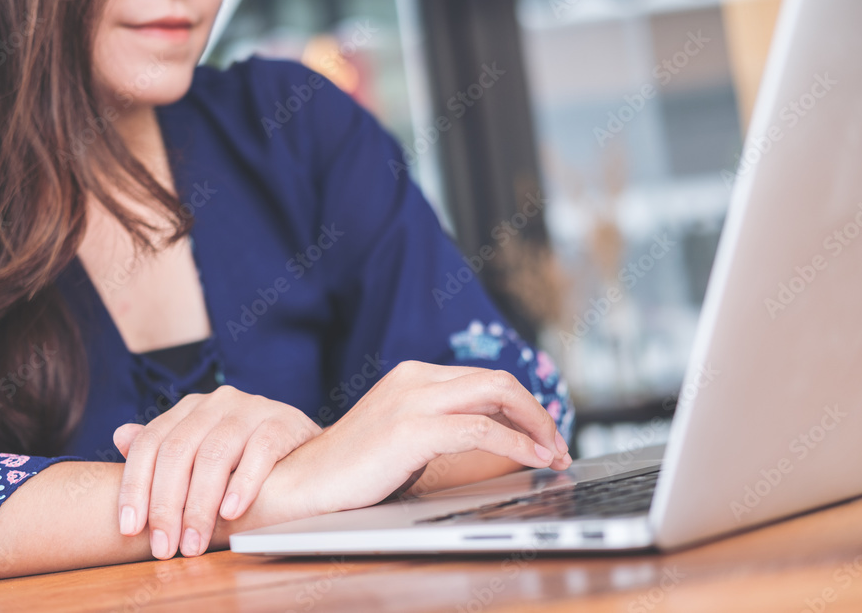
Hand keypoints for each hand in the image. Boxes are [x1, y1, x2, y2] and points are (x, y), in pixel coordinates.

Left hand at [112, 386, 321, 558]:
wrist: (309, 450)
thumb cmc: (247, 456)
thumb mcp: (202, 451)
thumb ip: (164, 448)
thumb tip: (119, 437)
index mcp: (190, 408)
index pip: (150, 443)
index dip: (135, 486)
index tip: (130, 529)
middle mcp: (217, 402)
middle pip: (179, 451)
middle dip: (167, 505)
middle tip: (165, 546)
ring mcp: (252, 408)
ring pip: (215, 454)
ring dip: (201, 505)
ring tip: (195, 541)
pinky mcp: (284, 422)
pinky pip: (260, 452)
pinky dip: (243, 484)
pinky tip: (232, 513)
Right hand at [267, 361, 570, 517]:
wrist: (303, 484)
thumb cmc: (352, 470)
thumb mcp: (403, 436)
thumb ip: (440, 425)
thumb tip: (494, 438)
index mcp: (413, 376)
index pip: (484, 379)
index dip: (523, 406)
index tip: (543, 435)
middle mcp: (415, 378)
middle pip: (498, 380)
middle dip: (537, 412)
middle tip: (559, 446)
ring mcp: (412, 400)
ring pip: (496, 394)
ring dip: (535, 425)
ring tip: (554, 455)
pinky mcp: (410, 429)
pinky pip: (480, 429)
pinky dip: (515, 444)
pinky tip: (531, 460)